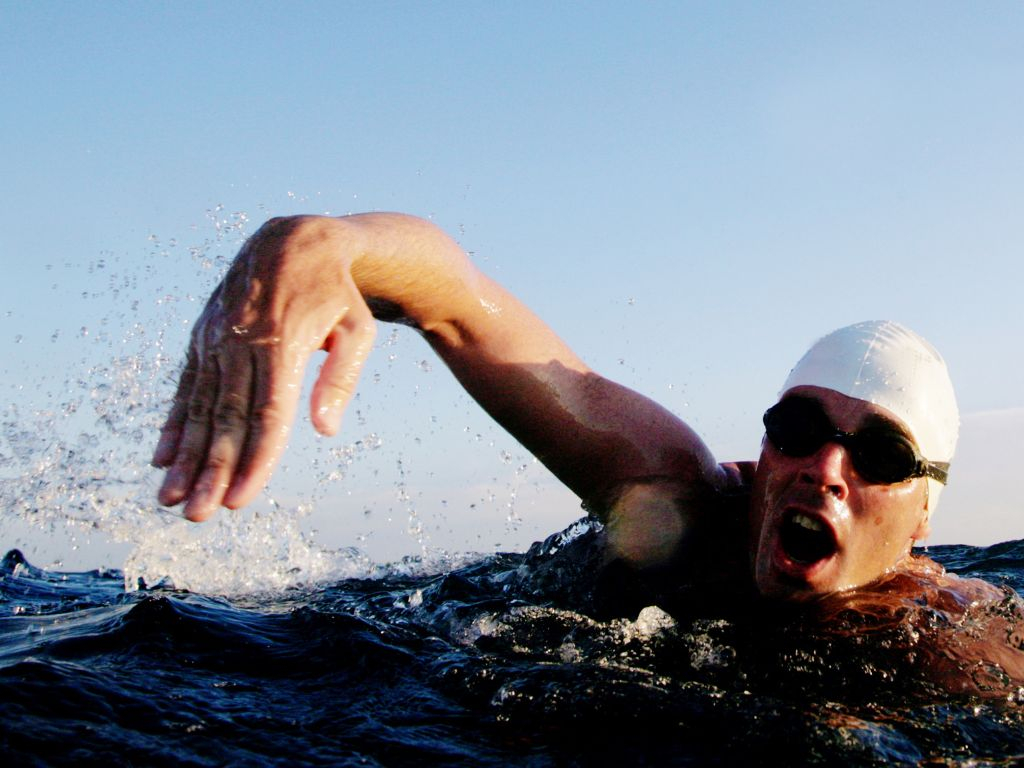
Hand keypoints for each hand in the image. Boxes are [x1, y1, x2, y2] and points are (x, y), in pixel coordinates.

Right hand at [152, 216, 375, 520]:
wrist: (293, 240)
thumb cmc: (335, 293)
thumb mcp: (358, 329)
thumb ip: (341, 378)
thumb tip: (324, 430)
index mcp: (283, 343)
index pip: (266, 415)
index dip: (254, 460)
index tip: (240, 499)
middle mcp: (242, 343)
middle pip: (225, 419)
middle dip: (211, 471)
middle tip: (198, 516)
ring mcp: (216, 340)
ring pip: (199, 408)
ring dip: (185, 457)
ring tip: (171, 499)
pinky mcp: (203, 338)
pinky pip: (185, 387)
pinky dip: (173, 424)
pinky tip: (161, 458)